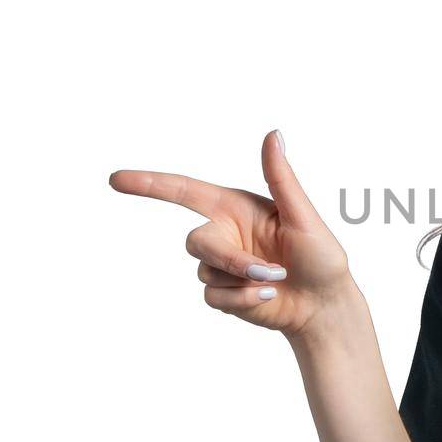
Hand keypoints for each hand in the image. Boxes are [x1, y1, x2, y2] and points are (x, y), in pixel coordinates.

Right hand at [108, 129, 354, 341]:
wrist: (325, 306)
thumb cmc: (321, 257)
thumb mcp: (302, 216)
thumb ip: (281, 178)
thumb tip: (273, 135)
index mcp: (236, 207)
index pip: (184, 191)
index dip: (149, 184)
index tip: (116, 180)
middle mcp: (224, 233)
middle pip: (195, 241)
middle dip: (229, 259)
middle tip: (269, 270)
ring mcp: (221, 266)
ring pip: (204, 272)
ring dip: (243, 281)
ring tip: (277, 281)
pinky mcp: (223, 294)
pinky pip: (213, 297)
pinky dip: (244, 301)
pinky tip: (269, 298)